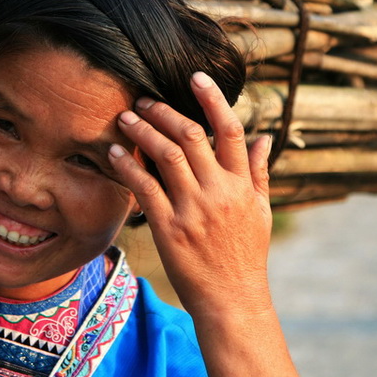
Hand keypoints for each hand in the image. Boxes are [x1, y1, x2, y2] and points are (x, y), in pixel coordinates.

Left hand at [108, 72, 272, 318]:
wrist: (232, 299)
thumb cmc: (245, 254)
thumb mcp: (261, 211)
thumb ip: (259, 172)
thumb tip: (263, 137)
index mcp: (242, 184)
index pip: (230, 131)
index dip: (213, 99)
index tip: (195, 77)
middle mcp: (219, 191)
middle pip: (191, 136)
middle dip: (164, 112)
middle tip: (143, 100)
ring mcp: (194, 209)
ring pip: (166, 155)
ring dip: (142, 131)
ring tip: (125, 118)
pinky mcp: (170, 227)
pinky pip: (145, 187)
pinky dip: (128, 166)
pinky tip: (113, 153)